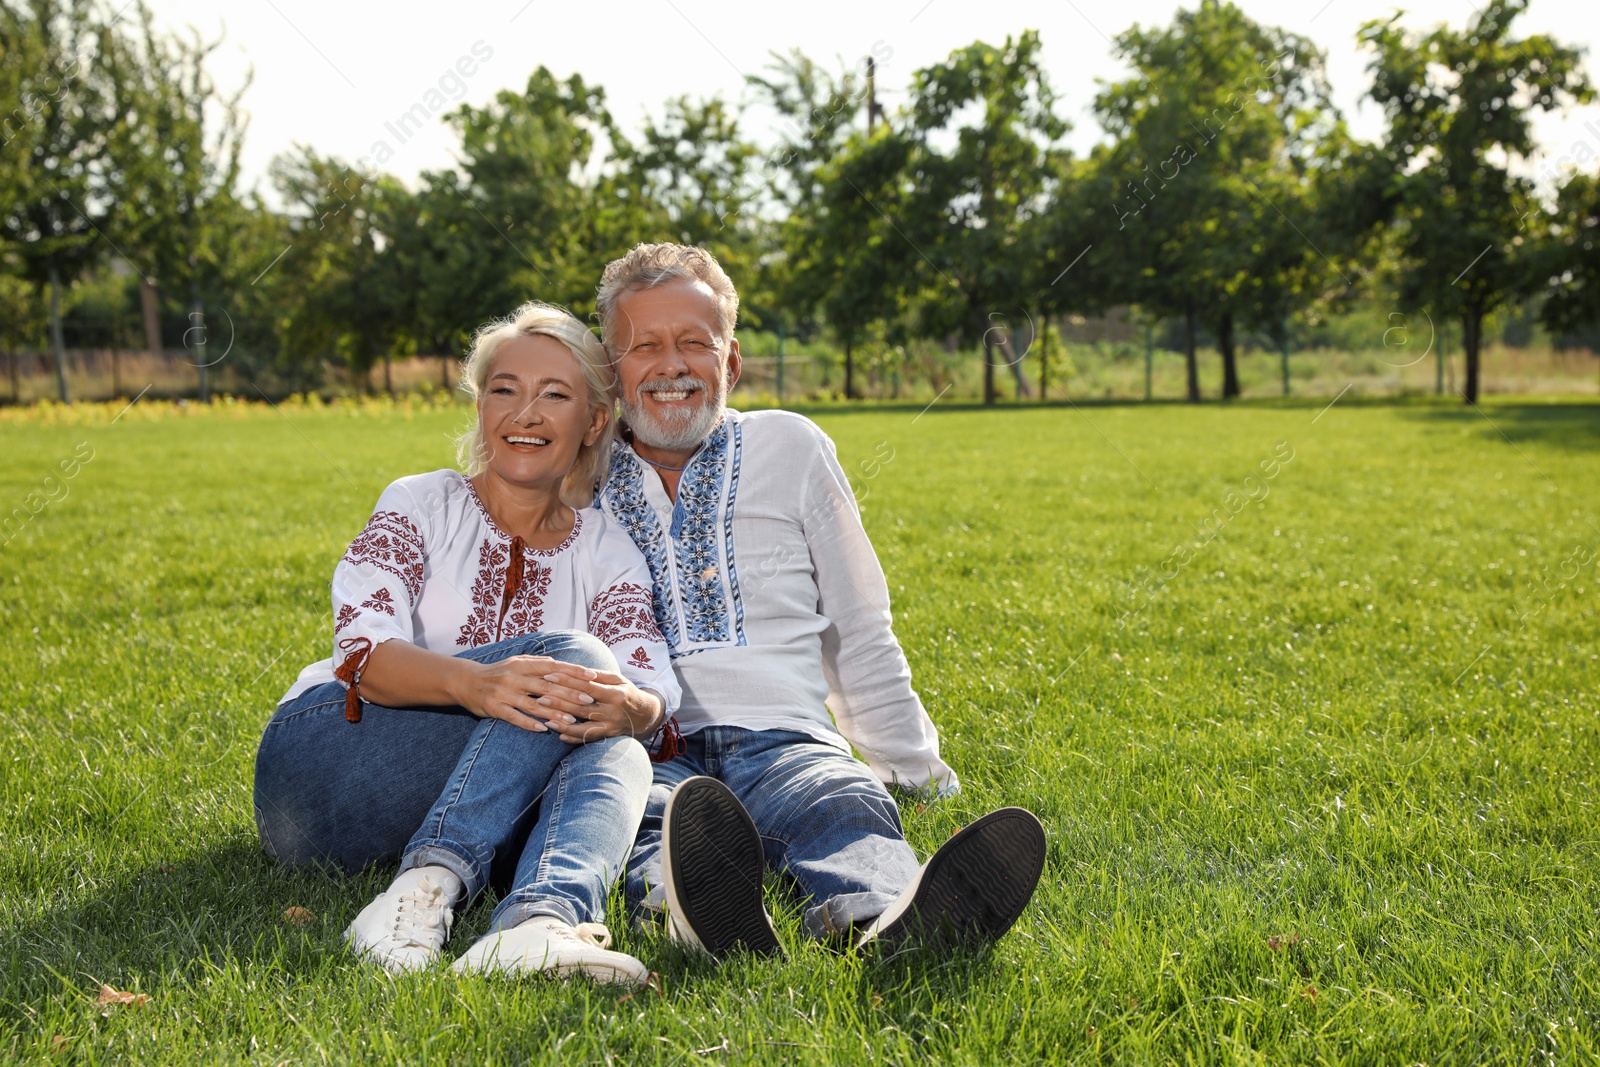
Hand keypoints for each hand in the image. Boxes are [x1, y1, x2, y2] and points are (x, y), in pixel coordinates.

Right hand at [455, 655, 600, 732]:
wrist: (466, 681)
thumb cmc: (498, 672)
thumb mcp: (516, 662)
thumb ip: (537, 663)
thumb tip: (560, 664)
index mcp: (522, 664)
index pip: (554, 667)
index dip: (574, 671)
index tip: (593, 676)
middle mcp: (514, 677)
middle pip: (547, 687)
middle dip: (570, 694)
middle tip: (590, 700)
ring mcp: (504, 693)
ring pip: (533, 704)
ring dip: (554, 713)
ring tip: (571, 720)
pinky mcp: (495, 708)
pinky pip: (514, 717)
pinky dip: (529, 723)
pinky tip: (543, 730)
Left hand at [537, 665, 663, 743]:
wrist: (645, 715)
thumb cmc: (626, 692)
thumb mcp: (617, 679)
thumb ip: (598, 675)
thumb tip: (576, 668)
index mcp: (615, 693)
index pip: (587, 686)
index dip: (568, 681)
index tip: (550, 676)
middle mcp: (613, 711)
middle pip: (582, 706)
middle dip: (560, 702)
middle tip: (540, 697)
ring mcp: (610, 725)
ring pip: (583, 725)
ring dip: (563, 723)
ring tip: (544, 719)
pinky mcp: (608, 736)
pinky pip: (588, 738)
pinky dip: (573, 738)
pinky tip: (559, 735)